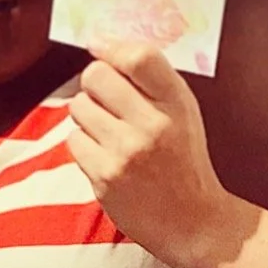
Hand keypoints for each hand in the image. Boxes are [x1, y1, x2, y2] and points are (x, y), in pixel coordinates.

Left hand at [68, 43, 250, 267]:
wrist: (193, 222)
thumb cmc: (184, 160)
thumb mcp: (183, 113)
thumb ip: (152, 81)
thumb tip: (103, 45)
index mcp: (177, 103)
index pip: (139, 57)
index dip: (111, 47)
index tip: (99, 47)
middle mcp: (152, 125)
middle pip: (96, 76)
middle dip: (94, 82)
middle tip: (105, 97)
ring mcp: (126, 152)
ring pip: (78, 106)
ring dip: (87, 114)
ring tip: (109, 130)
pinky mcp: (105, 177)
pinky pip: (74, 140)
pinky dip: (84, 144)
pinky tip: (105, 155)